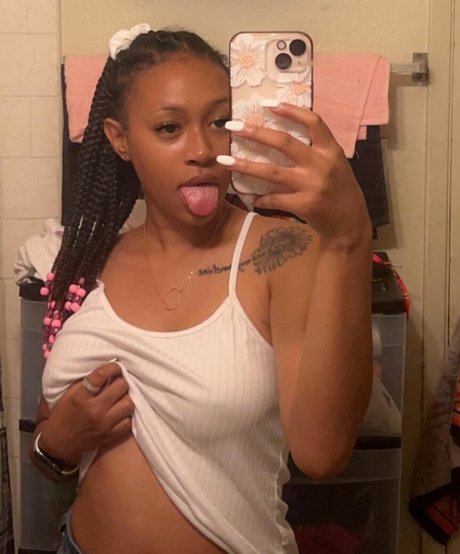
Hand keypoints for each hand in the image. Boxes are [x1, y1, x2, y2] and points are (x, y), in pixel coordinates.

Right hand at [38, 361, 133, 466]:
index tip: (115, 366)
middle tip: (117, 382)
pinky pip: (129, 420)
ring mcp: (105, 424)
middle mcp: (95, 410)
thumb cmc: (63, 416)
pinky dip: (126, 414)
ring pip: (129, 403)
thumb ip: (86, 382)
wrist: (59, 444)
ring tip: (120, 397)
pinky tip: (120, 411)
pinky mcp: (111, 435)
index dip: (112, 367)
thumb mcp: (68, 395)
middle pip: (121, 387)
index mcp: (81, 397)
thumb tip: (105, 370)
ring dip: (126, 397)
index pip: (101, 375)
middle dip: (120, 381)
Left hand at [226, 104, 371, 249]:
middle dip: (256, 133)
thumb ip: (316, 151)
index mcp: (331, 150)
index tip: (268, 104)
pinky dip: (261, 198)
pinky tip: (252, 198)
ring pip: (271, 172)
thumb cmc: (340, 191)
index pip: (312, 122)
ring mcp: (311, 185)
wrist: (350, 223)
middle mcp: (321, 164)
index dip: (290, 110)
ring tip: (226, 161)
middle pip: (283, 142)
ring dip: (245, 166)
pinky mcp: (303, 205)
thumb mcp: (336, 165)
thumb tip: (281, 138)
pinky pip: (274, 199)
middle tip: (233, 126)